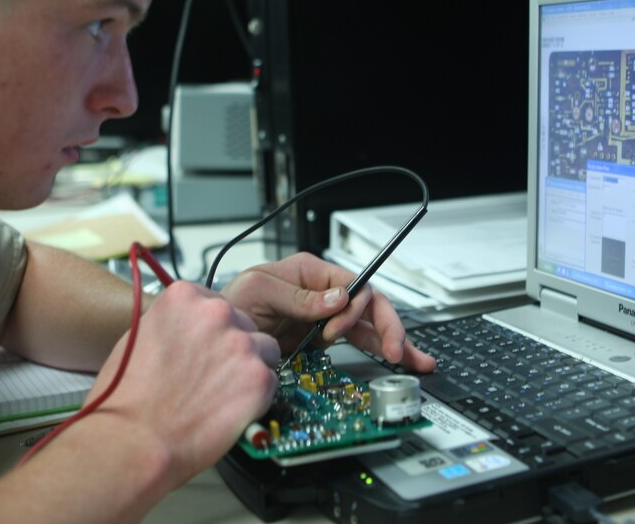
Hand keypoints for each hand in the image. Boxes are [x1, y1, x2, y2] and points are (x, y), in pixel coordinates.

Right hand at [87, 281, 279, 492]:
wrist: (132, 441)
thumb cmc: (127, 397)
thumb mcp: (140, 336)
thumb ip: (175, 323)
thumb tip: (192, 327)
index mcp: (184, 297)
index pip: (217, 303)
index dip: (213, 329)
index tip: (207, 346)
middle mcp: (216, 313)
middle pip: (244, 323)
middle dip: (232, 347)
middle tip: (212, 376)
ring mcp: (240, 344)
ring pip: (264, 349)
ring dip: (249, 368)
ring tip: (222, 394)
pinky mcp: (258, 378)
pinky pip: (271, 380)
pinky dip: (257, 396)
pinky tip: (229, 409)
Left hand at [221, 252, 435, 372]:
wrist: (217, 334)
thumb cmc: (232, 302)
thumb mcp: (259, 290)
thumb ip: (298, 296)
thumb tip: (337, 298)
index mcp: (311, 273)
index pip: (352, 285)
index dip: (355, 308)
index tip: (339, 332)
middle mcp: (324, 293)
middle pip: (369, 305)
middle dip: (387, 327)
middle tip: (397, 352)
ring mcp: (325, 317)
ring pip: (370, 326)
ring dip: (395, 341)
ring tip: (417, 360)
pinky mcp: (322, 338)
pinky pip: (357, 342)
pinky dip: (378, 351)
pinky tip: (397, 360)